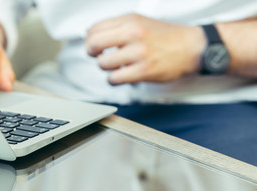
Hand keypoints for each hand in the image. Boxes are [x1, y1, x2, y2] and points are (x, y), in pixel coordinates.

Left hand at [86, 14, 205, 84]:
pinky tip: (120, 76)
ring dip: (106, 67)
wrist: (191, 47)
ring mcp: (138, 53)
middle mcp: (132, 34)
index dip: (89, 39)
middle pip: (94, 44)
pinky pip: (114, 78)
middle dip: (91, 53)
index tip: (93, 45)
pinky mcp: (143, 70)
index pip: (95, 28)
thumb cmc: (166, 36)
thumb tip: (92, 34)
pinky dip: (114, 80)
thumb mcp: (141, 22)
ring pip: (102, 63)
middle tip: (97, 56)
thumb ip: (118, 27)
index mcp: (130, 20)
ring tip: (115, 66)